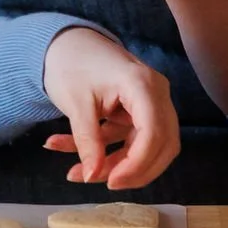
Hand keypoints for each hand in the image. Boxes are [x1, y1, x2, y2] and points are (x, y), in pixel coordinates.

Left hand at [39, 27, 177, 189]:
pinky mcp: (137, 112)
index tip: (111, 183)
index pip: (154, 133)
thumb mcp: (75, 104)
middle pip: (161, 144)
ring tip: (75, 172)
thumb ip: (87, 141)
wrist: (65, 43)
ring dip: (115, 164)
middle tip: (103, 184)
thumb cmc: (71, 64)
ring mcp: (149, 104)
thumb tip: (92, 177)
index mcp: (142, 85)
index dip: (137, 164)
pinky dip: (103, 151)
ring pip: (145, 147)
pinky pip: (128, 140)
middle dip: (133, 171)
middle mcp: (155, 94)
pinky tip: (66, 149)